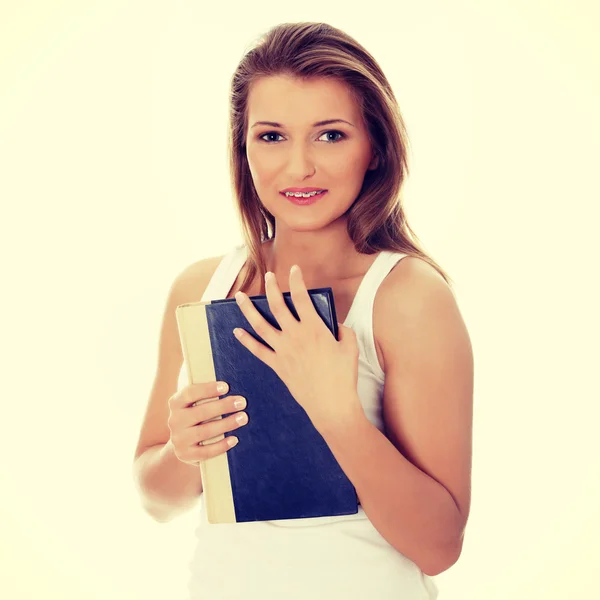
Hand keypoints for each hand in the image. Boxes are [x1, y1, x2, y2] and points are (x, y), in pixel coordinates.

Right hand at [167, 381, 247, 464]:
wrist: (184, 443)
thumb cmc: (198, 416)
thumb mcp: (196, 404)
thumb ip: (207, 396)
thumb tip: (230, 389)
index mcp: (176, 403)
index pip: (190, 393)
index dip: (208, 389)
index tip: (226, 387)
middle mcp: (174, 420)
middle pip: (200, 412)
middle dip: (223, 406)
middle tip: (242, 402)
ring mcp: (179, 439)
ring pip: (204, 431)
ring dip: (226, 424)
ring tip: (243, 418)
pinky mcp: (186, 454)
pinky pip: (205, 452)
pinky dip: (221, 445)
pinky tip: (234, 439)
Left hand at [232, 264, 362, 431]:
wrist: (332, 405)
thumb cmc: (344, 376)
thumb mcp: (350, 346)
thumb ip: (342, 329)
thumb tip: (331, 324)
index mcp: (314, 328)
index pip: (301, 297)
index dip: (296, 280)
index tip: (294, 269)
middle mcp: (295, 336)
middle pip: (277, 306)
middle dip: (271, 287)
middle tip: (268, 276)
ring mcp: (283, 351)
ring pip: (260, 325)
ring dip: (248, 309)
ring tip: (239, 296)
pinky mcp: (277, 366)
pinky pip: (257, 350)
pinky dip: (246, 340)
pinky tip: (237, 331)